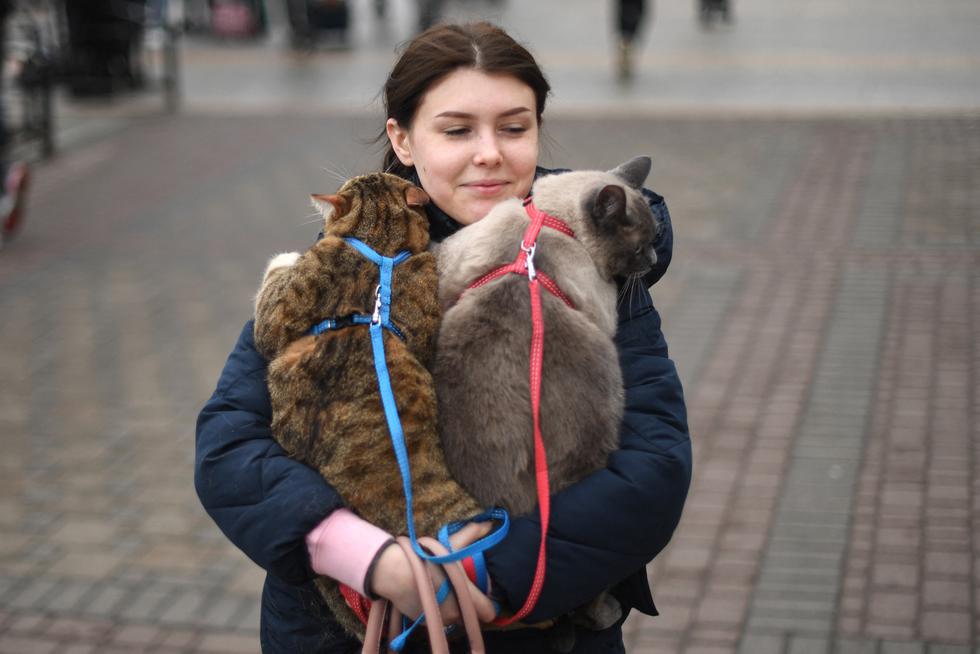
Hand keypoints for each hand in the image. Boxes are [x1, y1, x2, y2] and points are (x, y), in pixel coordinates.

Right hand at [368, 521, 493, 624]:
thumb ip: (472, 534)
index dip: (489, 603)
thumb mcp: (451, 544)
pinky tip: (429, 594)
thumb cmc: (427, 559)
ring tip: (443, 589)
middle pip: (470, 613)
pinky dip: (436, 610)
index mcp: (466, 596)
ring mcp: (440, 621)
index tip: (483, 594)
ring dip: (452, 607)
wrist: (395, 572)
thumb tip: (489, 524)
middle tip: (459, 586)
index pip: (489, 612)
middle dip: (467, 602)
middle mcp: (456, 613)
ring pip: (453, 617)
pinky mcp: (424, 623)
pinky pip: (437, 619)